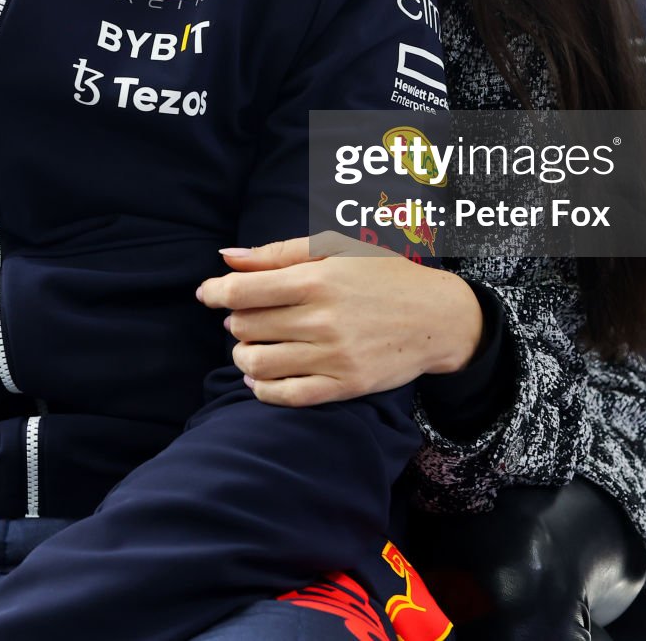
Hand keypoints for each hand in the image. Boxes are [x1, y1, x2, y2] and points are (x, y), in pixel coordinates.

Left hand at [193, 233, 482, 407]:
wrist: (438, 317)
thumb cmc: (383, 275)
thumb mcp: (336, 248)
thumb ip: (278, 253)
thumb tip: (226, 257)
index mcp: (317, 279)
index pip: (242, 290)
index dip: (215, 292)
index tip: (207, 294)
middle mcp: (322, 319)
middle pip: (246, 327)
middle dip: (235, 321)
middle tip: (244, 317)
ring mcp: (333, 356)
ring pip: (258, 363)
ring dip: (242, 356)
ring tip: (250, 347)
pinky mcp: (345, 386)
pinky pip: (287, 396)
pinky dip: (261, 389)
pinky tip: (259, 376)